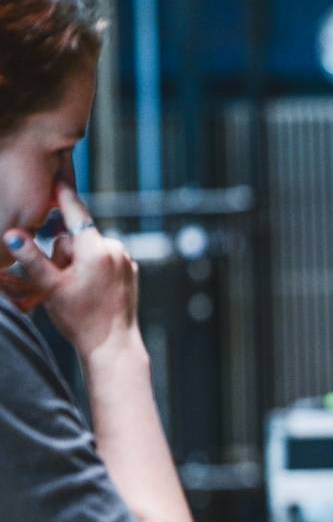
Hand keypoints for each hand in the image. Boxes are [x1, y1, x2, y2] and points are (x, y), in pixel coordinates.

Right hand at [2, 182, 139, 357]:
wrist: (112, 345)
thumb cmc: (79, 318)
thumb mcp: (50, 286)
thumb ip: (31, 258)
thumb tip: (12, 234)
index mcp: (97, 249)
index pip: (76, 213)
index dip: (63, 195)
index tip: (56, 176)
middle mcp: (116, 249)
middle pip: (78, 237)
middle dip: (64, 252)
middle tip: (62, 281)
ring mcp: (126, 259)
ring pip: (91, 249)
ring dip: (79, 261)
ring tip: (78, 289)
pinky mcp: (131, 270)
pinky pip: (106, 259)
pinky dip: (94, 267)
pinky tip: (92, 290)